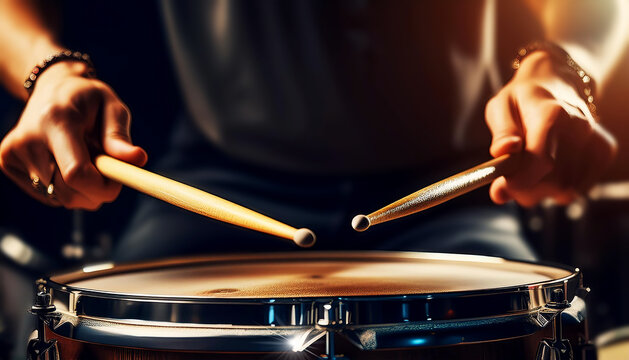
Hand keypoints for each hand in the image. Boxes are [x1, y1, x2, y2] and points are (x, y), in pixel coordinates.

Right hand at [0, 61, 146, 208]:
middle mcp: (27, 139)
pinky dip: (65, 187)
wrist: (50, 88)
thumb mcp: (111, 108)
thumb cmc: (88, 100)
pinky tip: (63, 161)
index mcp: (56, 121)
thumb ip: (120, 136)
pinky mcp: (6, 162)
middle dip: (96, 191)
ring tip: (82, 156)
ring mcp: (12, 152)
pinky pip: (47, 195)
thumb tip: (138, 159)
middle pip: (68, 192)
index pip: (76, 174)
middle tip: (105, 166)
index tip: (118, 182)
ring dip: (82, 188)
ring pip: (59, 198)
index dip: (102, 188)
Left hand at [485, 50, 615, 206]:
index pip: (541, 161)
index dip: (519, 182)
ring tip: (529, 170)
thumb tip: (502, 153)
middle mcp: (579, 127)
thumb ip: (501, 133)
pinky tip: (549, 169)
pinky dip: (559, 187)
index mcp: (551, 114)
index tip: (500, 189)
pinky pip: (579, 187)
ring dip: (541, 190)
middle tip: (510, 179)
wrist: (556, 83)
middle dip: (526, 189)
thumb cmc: (522, 99)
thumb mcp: (501, 107)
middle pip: (555, 181)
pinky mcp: (604, 150)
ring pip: (567, 189)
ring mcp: (595, 139)